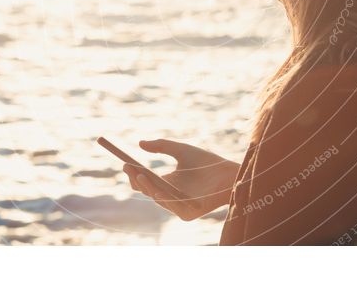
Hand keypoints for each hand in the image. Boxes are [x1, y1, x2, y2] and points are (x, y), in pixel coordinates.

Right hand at [124, 139, 239, 220]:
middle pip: (148, 190)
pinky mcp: (188, 214)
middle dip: (137, 179)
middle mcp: (171, 197)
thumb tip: (140, 143)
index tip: (126, 163)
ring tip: (139, 175)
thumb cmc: (207, 163)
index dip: (135, 174)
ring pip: (158, 198)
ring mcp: (178, 207)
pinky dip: (163, 197)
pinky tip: (156, 189)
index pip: (146, 182)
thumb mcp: (181, 150)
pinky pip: (172, 206)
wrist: (229, 173)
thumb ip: (162, 146)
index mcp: (168, 184)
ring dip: (147, 187)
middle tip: (128, 167)